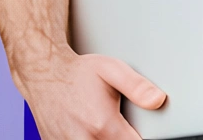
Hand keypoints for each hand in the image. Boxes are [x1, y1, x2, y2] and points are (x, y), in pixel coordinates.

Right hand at [15, 48, 166, 139]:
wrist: (43, 73)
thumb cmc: (77, 72)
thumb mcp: (112, 69)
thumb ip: (137, 87)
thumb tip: (158, 100)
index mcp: (103, 124)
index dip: (140, 139)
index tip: (139, 132)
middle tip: (120, 127)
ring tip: (103, 126)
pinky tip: (89, 130)